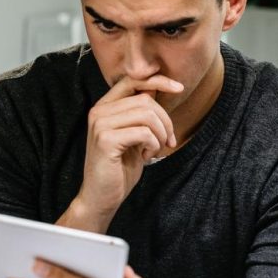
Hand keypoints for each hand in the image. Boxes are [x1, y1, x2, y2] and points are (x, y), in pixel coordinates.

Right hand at [73, 74, 182, 224]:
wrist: (101, 196)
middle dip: (165, 120)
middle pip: (145, 99)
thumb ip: (140, 113)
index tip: (179, 88)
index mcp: (104, 107)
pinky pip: (143, 132)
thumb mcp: (134, 135)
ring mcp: (100, 125)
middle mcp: (98, 111)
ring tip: (156, 149)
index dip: (158, 80)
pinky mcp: (105, 140)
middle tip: (169, 141)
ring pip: (146, 114)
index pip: (132, 80)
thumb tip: (157, 88)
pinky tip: (146, 157)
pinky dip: (153, 145)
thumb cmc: (120, 167)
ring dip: (160, 134)